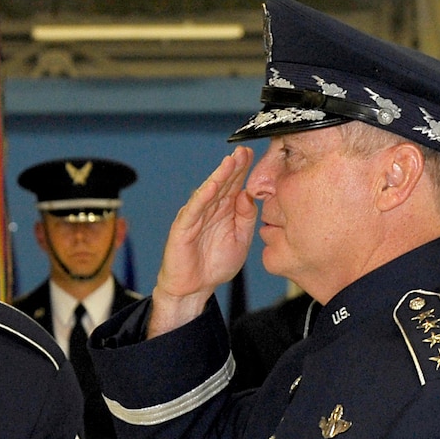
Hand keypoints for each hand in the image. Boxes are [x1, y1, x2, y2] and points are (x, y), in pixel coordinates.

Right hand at [147, 146, 257, 337]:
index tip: (256, 154)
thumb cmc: (215, 264)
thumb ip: (246, 217)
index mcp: (225, 211)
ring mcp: (196, 216)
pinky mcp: (183, 227)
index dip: (244, 170)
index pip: (235, 185)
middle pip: (223, 183)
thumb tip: (248, 195)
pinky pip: (194, 209)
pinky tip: (213, 185)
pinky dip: (203, 196)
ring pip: (209, 192)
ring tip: (230, 162)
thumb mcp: (241, 239)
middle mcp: (210, 209)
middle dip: (233, 166)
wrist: (194, 288)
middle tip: (245, 150)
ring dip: (220, 176)